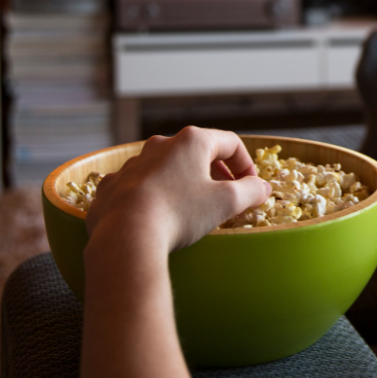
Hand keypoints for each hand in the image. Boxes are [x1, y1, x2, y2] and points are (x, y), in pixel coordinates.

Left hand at [85, 127, 271, 253]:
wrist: (125, 236)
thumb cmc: (180, 213)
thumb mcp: (226, 202)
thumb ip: (250, 191)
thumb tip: (263, 188)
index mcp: (191, 141)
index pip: (230, 142)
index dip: (246, 164)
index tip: (251, 187)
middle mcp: (160, 145)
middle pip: (197, 153)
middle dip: (216, 174)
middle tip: (226, 197)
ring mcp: (133, 164)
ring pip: (166, 168)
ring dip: (184, 183)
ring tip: (192, 209)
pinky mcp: (113, 186)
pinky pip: (139, 186)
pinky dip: (154, 196)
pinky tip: (158, 216)